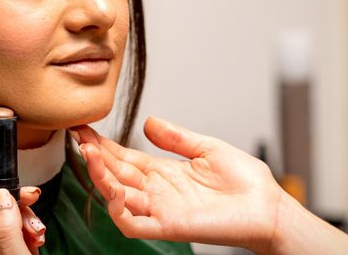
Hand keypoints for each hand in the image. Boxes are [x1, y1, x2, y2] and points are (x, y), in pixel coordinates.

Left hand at [0, 168, 45, 254]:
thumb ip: (7, 230)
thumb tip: (0, 196)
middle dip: (10, 201)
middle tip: (30, 195)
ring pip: (5, 220)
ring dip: (25, 217)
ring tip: (37, 229)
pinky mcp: (12, 250)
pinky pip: (18, 230)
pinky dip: (30, 228)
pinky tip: (38, 237)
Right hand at [70, 117, 282, 253]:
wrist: (267, 205)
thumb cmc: (244, 180)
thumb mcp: (206, 147)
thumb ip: (176, 137)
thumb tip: (148, 121)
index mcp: (163, 171)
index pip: (123, 157)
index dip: (103, 144)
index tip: (84, 128)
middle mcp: (156, 190)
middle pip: (115, 174)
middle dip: (95, 157)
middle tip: (80, 137)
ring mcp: (160, 209)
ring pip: (117, 197)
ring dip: (100, 178)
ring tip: (90, 154)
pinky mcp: (169, 226)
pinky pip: (133, 223)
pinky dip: (118, 210)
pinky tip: (112, 190)